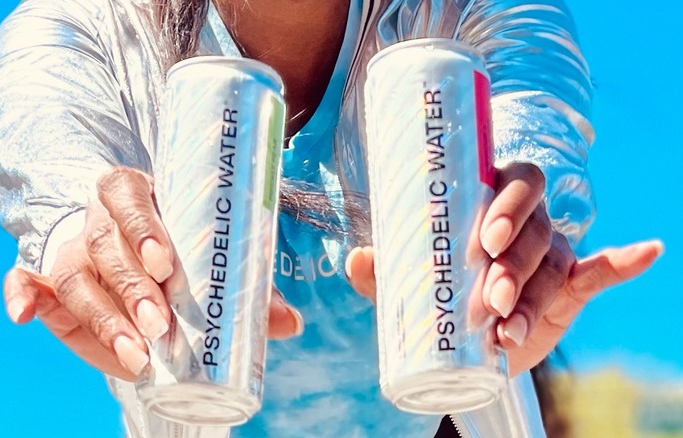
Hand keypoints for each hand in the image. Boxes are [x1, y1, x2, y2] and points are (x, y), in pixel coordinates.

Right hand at [2, 167, 302, 380]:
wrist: (128, 257)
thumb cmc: (178, 255)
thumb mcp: (209, 262)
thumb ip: (245, 287)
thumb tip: (290, 322)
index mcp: (139, 196)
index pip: (130, 193)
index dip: (143, 225)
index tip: (165, 262)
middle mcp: (99, 217)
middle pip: (105, 240)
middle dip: (131, 284)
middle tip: (159, 321)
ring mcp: (70, 246)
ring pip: (73, 272)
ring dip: (99, 313)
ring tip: (132, 353)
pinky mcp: (45, 278)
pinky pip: (23, 279)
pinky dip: (20, 294)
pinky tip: (25, 314)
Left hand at [346, 163, 662, 375]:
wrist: (465, 337)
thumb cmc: (435, 290)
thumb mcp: (406, 280)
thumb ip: (382, 269)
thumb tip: (357, 257)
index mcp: (488, 202)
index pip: (509, 180)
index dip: (506, 202)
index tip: (487, 237)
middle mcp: (526, 220)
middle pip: (534, 225)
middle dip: (515, 261)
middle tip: (491, 295)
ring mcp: (550, 251)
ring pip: (552, 263)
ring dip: (533, 297)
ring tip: (506, 331)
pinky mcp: (568, 286)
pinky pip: (599, 269)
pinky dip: (622, 262)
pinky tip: (647, 251)